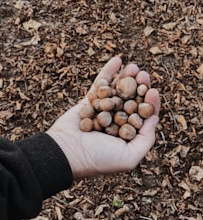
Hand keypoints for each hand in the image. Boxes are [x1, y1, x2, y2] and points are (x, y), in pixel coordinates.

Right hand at [46, 57, 159, 178]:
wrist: (66, 153)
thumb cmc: (98, 159)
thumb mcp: (129, 157)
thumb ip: (145, 138)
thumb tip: (154, 116)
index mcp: (126, 135)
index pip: (142, 116)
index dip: (150, 102)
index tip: (153, 91)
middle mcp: (115, 122)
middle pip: (131, 100)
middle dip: (139, 86)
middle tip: (144, 74)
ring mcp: (101, 111)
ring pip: (116, 90)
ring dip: (126, 77)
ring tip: (134, 66)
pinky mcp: (88, 102)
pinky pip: (99, 84)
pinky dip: (108, 71)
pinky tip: (117, 60)